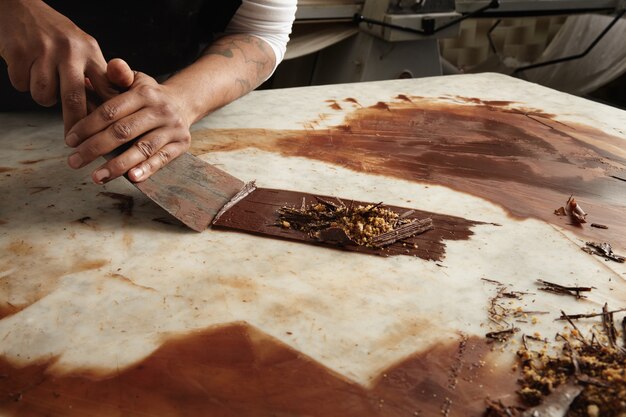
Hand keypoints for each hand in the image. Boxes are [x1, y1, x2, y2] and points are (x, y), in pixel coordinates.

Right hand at [0, 0, 112, 131]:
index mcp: (90, 51)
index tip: (107, 135)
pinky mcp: (18, 52)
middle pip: (74, 98)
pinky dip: (22, 82)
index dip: (107, 115)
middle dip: (75, 125)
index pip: (105, 88)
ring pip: (44, 95)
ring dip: (43, 96)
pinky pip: (22, 85)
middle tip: (73, 142)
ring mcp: (42, 50)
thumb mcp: (83, 49)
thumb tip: (107, 115)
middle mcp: (70, 50)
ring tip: (44, 80)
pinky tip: (26, 67)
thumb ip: (95, 77)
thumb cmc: (57, 36)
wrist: (19, 6)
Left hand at [66, 59, 191, 183]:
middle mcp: (160, 110)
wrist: (184, 102)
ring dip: (118, 165)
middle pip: (123, 132)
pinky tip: (131, 178)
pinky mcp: (181, 143)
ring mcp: (172, 128)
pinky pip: (162, 159)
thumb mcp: (134, 79)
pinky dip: (147, 169)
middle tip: (74, 162)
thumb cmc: (149, 95)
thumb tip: (89, 77)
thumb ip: (115, 75)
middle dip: (95, 148)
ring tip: (96, 177)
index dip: (88, 127)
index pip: (111, 111)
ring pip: (142, 148)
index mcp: (144, 93)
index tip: (70, 141)